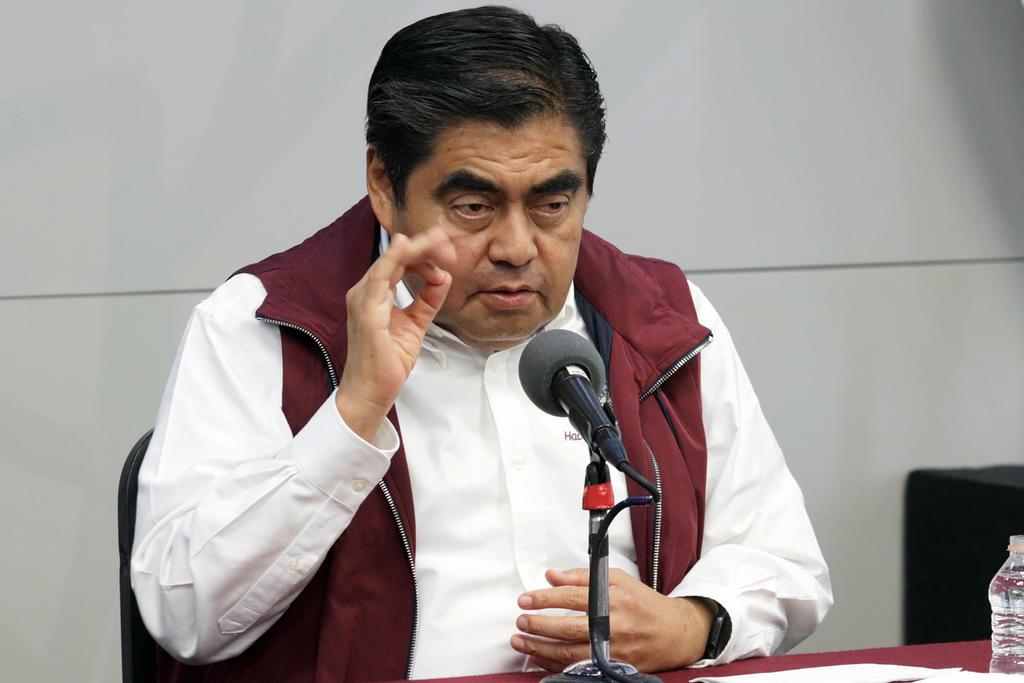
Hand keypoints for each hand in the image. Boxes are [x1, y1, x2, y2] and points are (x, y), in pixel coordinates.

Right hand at [336, 227, 454, 439]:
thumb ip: (428, 300)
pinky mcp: (367, 312)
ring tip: (441, 244)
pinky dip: (393, 259)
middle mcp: (366, 292)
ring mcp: (363, 300)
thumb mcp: (416, 325)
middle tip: (448, 245)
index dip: (425, 253)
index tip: (448, 254)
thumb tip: (443, 277)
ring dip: (418, 248)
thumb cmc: (385, 363)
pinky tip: (407, 246)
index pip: (400, 261)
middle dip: (426, 246)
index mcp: (375, 293)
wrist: (371, 393)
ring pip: (391, 260)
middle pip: (396, 256)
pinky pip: (379, 278)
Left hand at [510, 568, 713, 672]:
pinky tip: (539, 657)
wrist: (675, 633)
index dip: (544, 598)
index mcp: (613, 599)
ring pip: (569, 653)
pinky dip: (555, 665)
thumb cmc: (644, 605)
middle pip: (568, 627)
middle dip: (538, 625)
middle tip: (520, 621)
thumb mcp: (617, 580)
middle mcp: (614, 625)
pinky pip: (578, 669)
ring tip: (521, 641)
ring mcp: (614, 650)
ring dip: (540, 648)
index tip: (525, 599)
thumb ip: (582, 577)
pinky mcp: (614, 667)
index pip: (571, 597)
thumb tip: (552, 576)